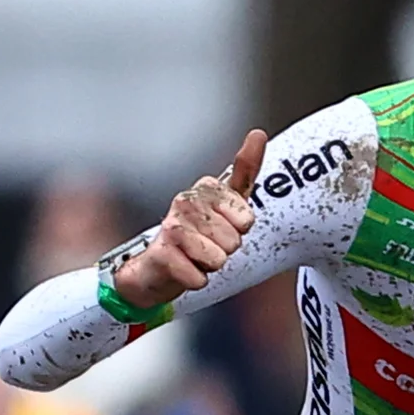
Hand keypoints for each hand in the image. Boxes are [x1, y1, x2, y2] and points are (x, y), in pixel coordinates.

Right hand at [104, 129, 267, 313]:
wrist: (155, 267)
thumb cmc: (196, 234)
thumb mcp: (225, 202)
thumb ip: (244, 170)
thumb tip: (258, 133)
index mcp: (205, 188)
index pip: (246, 220)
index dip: (237, 232)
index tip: (219, 228)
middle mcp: (186, 201)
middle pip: (233, 242)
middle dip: (223, 252)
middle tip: (204, 246)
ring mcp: (172, 225)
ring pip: (218, 260)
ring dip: (208, 266)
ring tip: (193, 257)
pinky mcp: (163, 253)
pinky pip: (200, 278)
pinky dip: (195, 281)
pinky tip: (182, 270)